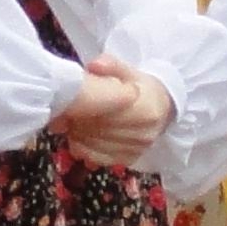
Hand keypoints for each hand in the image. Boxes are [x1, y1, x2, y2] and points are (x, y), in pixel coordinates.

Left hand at [52, 62, 173, 167]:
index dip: (86, 107)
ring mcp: (138, 149)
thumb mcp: (129, 71)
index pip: (108, 112)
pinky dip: (84, 150)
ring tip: (70, 123)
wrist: (162, 108)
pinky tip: (77, 138)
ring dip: (78, 136)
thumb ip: (111, 66)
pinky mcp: (130, 160)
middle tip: (65, 112)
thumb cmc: (141, 88)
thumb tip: (93, 65)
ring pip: (97, 147)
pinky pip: (100, 159)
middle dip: (78, 122)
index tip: (71, 100)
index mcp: (146, 109)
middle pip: (100, 130)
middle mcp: (144, 133)